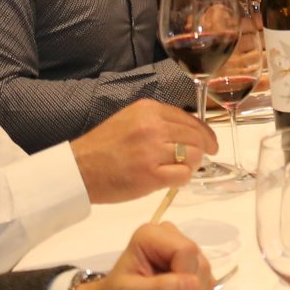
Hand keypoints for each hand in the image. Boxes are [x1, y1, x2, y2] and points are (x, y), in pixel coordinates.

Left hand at [69, 222, 214, 289]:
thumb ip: (162, 288)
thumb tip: (194, 283)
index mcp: (151, 236)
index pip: (186, 250)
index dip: (183, 276)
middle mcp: (170, 238)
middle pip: (200, 263)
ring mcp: (183, 254)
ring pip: (207, 276)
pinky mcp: (192, 270)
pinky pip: (209, 286)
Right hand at [72, 98, 220, 202]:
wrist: (79, 169)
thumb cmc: (103, 147)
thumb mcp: (130, 120)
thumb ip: (158, 122)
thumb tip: (188, 133)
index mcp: (148, 110)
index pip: (189, 118)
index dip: (204, 133)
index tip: (210, 143)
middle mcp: (152, 126)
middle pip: (196, 137)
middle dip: (202, 150)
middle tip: (199, 160)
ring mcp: (152, 151)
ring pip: (194, 155)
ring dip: (191, 165)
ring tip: (178, 170)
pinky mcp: (150, 175)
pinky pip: (183, 175)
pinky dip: (182, 179)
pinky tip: (171, 180)